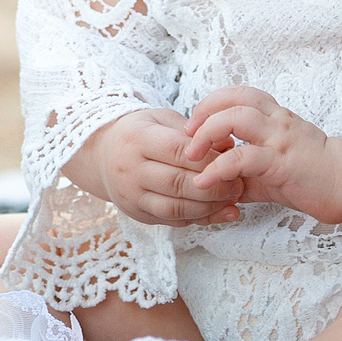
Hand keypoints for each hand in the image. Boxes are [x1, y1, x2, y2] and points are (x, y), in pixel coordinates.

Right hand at [64, 108, 242, 226]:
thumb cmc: (140, 132)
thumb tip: (228, 147)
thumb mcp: (161, 119)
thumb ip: (193, 132)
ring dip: (210, 207)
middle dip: (214, 187)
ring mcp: (131, 195)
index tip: (234, 159)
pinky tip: (221, 213)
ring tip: (233, 201)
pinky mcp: (137, 214)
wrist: (102, 154)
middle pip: (178, 183)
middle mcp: (130, 169)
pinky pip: (173, 221)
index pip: (179, 151)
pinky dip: (200, 219)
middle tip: (239, 185)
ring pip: (176, 207)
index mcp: (137, 138)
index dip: (209, 158)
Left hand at [183, 88, 341, 224]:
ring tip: (192, 155)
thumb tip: (219, 182)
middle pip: (233, 98)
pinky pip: (243, 158)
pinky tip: (204, 182)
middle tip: (188, 135)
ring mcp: (280, 140)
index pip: (239, 94)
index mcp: (276, 117)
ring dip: (206, 133)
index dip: (212, 103)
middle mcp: (277, 121)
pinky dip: (218, 168)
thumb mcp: (274, 168)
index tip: (195, 124)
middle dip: (203, 112)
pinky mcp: (282, 163)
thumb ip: (246, 171)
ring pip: (236, 118)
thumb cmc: (315, 175)